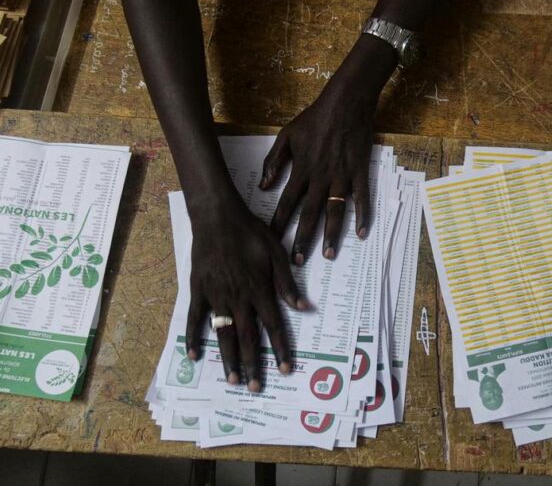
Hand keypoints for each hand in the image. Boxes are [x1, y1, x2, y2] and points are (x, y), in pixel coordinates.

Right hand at [184, 197, 309, 391]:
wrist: (217, 217)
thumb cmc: (250, 232)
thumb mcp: (276, 253)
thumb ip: (287, 283)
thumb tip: (304, 307)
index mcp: (259, 290)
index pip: (273, 327)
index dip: (280, 350)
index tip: (285, 370)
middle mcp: (238, 299)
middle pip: (247, 338)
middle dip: (253, 364)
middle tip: (256, 387)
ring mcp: (216, 296)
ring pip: (223, 334)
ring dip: (228, 359)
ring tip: (233, 380)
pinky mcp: (198, 291)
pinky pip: (195, 319)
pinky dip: (193, 338)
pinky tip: (195, 355)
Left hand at [259, 35, 397, 264]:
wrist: (345, 103)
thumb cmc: (315, 118)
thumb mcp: (287, 135)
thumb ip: (274, 161)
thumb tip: (262, 186)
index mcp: (301, 170)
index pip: (286, 203)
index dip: (278, 223)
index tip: (271, 241)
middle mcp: (320, 178)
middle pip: (309, 214)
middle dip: (303, 239)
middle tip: (298, 261)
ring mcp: (341, 176)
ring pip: (335, 212)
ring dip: (331, 235)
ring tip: (329, 255)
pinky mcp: (359, 172)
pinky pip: (362, 198)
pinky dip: (363, 216)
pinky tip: (362, 233)